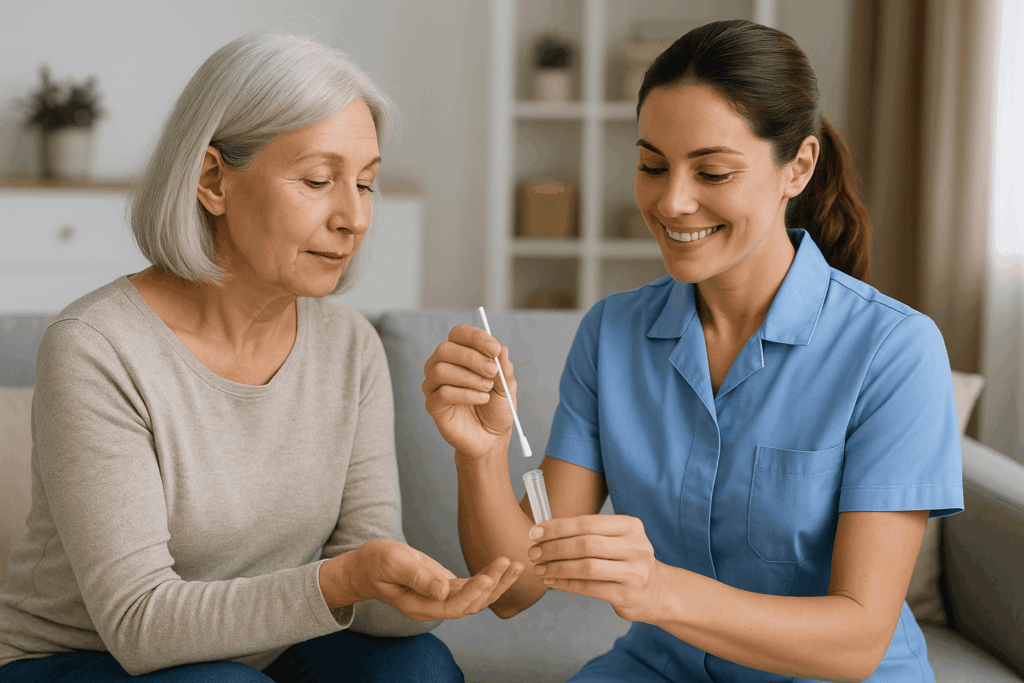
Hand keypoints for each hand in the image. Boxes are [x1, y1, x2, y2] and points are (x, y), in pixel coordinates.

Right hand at [324, 539, 523, 620]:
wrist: (365, 566)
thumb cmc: (375, 562)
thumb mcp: (393, 563)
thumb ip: (418, 578)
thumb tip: (444, 590)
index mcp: (420, 605)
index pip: (454, 606)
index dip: (475, 593)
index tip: (491, 574)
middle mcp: (434, 606)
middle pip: (471, 604)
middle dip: (494, 586)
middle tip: (510, 563)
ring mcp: (441, 598)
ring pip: (476, 597)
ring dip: (498, 583)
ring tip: (517, 565)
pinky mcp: (445, 587)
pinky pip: (472, 587)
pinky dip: (490, 578)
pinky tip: (505, 566)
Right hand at [422, 324, 516, 459]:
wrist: (491, 439)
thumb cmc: (496, 408)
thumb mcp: (507, 386)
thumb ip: (504, 368)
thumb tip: (502, 349)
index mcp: (460, 354)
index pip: (459, 334)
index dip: (476, 338)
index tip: (494, 349)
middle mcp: (442, 365)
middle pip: (446, 349)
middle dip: (472, 358)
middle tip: (492, 371)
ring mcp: (434, 385)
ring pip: (441, 370)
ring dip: (469, 377)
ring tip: (487, 389)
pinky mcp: (433, 405)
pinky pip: (443, 393)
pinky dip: (466, 394)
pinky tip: (481, 399)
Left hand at [527, 515, 663, 622]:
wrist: (657, 591)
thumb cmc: (626, 560)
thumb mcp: (616, 539)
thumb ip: (587, 533)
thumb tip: (543, 531)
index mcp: (630, 526)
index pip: (587, 523)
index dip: (558, 527)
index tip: (534, 532)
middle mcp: (635, 547)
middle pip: (586, 544)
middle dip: (554, 548)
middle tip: (533, 552)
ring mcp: (634, 572)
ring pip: (586, 567)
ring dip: (557, 567)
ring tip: (539, 569)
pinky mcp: (627, 595)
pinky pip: (589, 588)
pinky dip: (566, 584)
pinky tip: (551, 581)